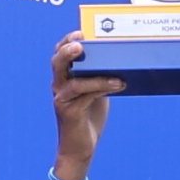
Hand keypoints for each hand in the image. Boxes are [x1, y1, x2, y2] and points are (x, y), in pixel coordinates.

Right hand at [48, 37, 122, 170]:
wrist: (81, 147)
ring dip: (92, 71)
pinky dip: (102, 87)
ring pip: (72, 80)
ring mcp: (62, 98)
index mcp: (64, 77)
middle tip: (81, 41)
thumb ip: (100, 76)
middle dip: (68, 49)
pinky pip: (85, 95)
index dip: (68, 40)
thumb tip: (121, 60)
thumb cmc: (89, 117)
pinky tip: (118, 84)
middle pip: (57, 61)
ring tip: (109, 65)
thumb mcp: (95, 92)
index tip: (81, 31)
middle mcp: (59, 85)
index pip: (60, 53)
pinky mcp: (69, 112)